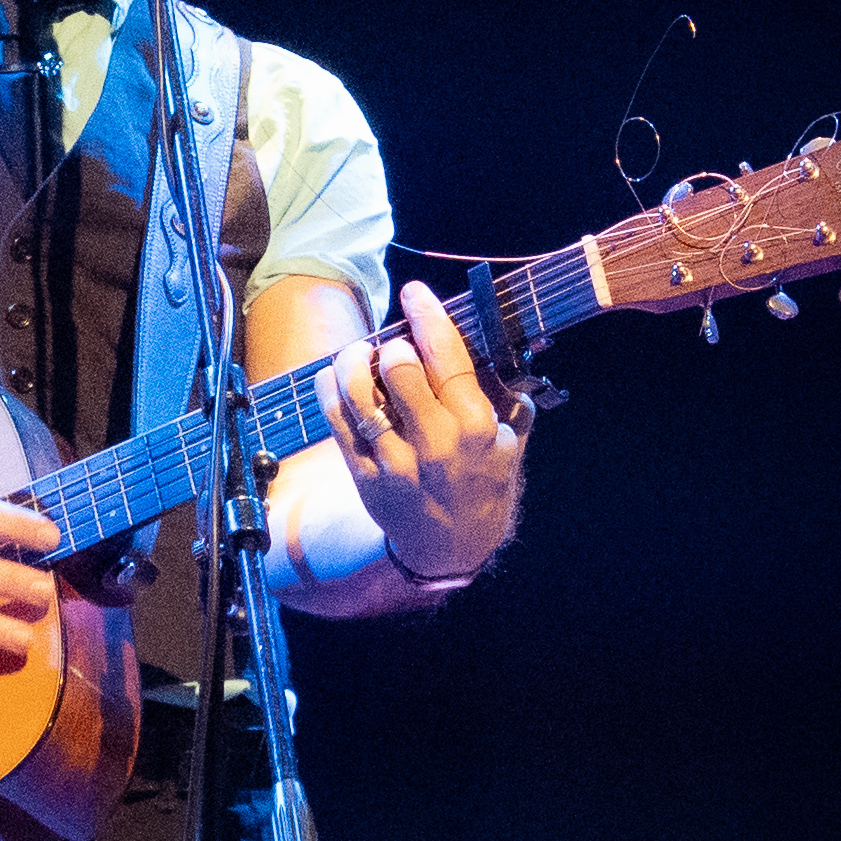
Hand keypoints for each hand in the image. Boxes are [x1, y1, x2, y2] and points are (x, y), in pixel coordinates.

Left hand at [315, 282, 523, 580]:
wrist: (451, 548)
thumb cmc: (482, 484)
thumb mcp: (510, 443)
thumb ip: (505, 394)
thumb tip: (499, 342)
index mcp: (475, 429)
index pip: (447, 360)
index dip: (428, 318)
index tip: (415, 292)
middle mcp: (434, 446)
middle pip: (398, 371)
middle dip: (394, 344)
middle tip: (395, 343)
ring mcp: (394, 463)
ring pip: (357, 394)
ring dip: (354, 360)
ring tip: (361, 353)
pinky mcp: (363, 476)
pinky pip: (335, 421)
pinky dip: (330, 388)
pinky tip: (335, 374)